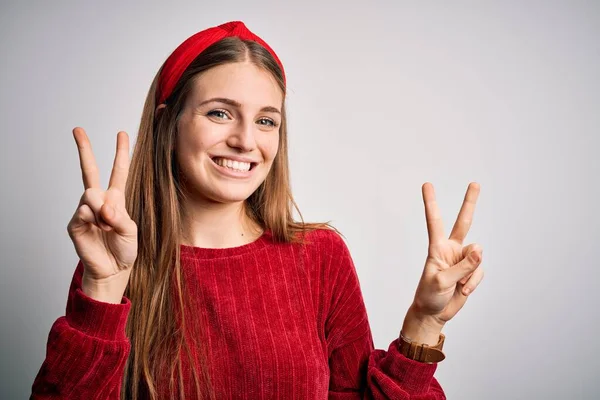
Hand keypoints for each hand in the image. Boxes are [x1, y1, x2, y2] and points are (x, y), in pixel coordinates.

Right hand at [66, 127, 137, 302]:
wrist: (113, 270)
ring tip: (107, 224)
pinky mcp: (75, 224)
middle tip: (77, 129)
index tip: (122, 133)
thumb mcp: (130, 230)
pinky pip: (82, 212)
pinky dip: (91, 218)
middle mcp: (100, 201)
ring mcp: (85, 211)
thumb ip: (118, 216)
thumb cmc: (124, 249)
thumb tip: (100, 205)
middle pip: (90, 170)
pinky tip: (96, 227)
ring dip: (101, 208)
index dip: (121, 153)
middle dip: (84, 149)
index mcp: (116, 199)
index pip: (118, 171)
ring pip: (89, 194)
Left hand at [410, 182, 483, 326]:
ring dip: (470, 274)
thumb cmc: (429, 296)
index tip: (427, 184)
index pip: (434, 221)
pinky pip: (480, 272)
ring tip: (458, 285)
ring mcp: (462, 259)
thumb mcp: (442, 281)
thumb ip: (463, 266)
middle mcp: (451, 249)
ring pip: (478, 257)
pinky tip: (463, 290)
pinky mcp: (470, 271)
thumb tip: (480, 249)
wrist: (433, 313)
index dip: (431, 203)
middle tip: (475, 183)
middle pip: (464, 222)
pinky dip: (473, 283)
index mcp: (437, 248)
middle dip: (470, 203)